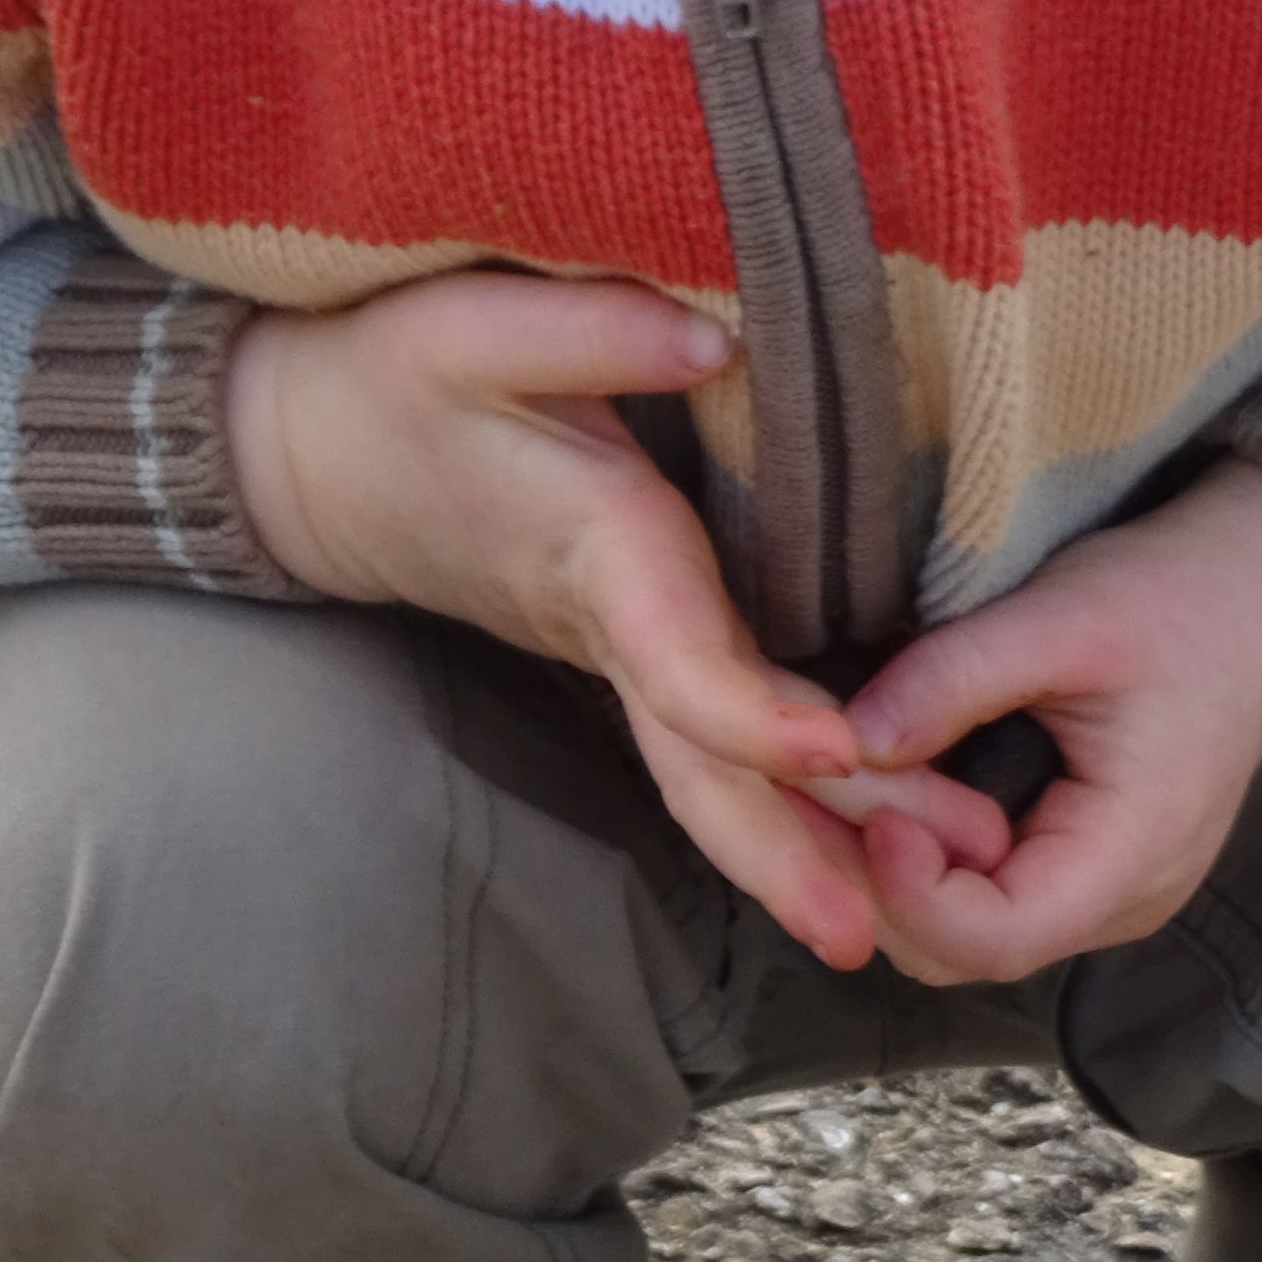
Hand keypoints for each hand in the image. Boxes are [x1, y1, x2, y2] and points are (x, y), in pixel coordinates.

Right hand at [227, 272, 1008, 967]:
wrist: (312, 454)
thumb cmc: (389, 383)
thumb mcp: (467, 329)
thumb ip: (590, 330)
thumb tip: (714, 339)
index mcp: (595, 550)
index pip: (677, 657)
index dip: (753, 711)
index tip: (841, 748)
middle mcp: (614, 624)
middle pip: (703, 767)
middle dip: (788, 851)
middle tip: (873, 933)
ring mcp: (621, 647)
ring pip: (716, 769)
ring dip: (817, 836)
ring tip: (949, 880)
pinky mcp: (632, 639)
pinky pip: (715, 736)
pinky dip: (798, 787)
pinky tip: (885, 814)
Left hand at [835, 459, 1261, 984]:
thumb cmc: (1181, 596)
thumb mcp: (1064, 615)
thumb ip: (958, 677)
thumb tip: (849, 741)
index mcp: (1132, 856)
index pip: (998, 938)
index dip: (912, 890)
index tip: (869, 803)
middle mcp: (1120, 899)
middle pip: (967, 950)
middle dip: (881, 885)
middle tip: (816, 796)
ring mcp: (1104, 887)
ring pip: (969, 928)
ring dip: (895, 872)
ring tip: (838, 788)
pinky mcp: (1084, 857)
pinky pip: (991, 889)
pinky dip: (929, 853)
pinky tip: (887, 786)